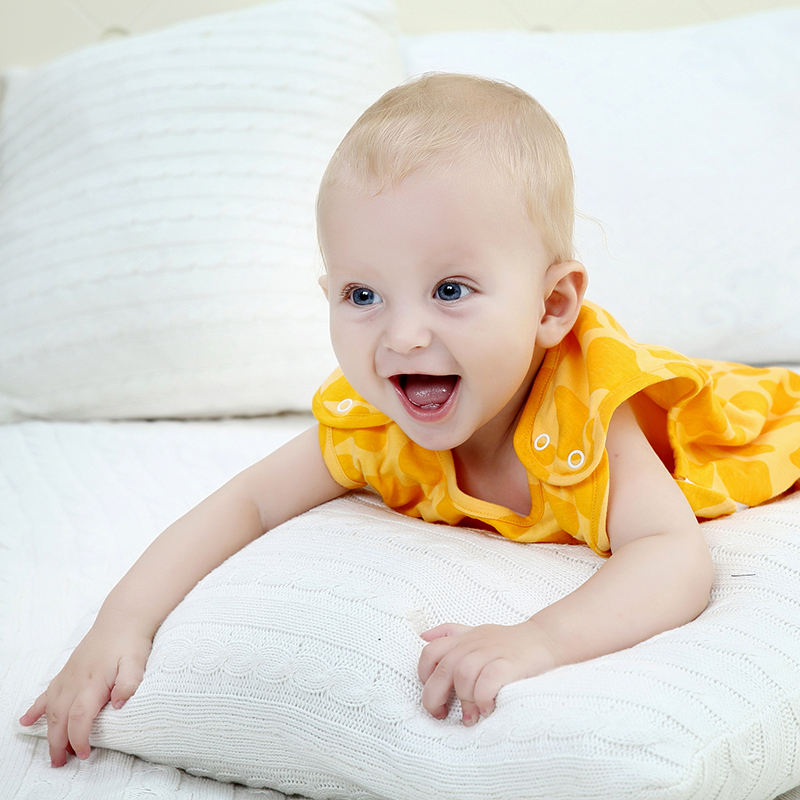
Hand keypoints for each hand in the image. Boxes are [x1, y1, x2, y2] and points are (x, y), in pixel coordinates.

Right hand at [19, 619, 151, 765]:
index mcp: (93, 682)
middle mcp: (75, 681)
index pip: (79, 717)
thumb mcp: (136, 662)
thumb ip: (129, 683)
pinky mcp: (66, 672)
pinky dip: (36, 709)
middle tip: (62, 762)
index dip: (79, 738)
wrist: (122, 619)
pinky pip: (47, 693)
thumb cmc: (130, 642)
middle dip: (59, 743)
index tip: (84, 753)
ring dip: (49, 732)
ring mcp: (68, 676)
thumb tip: (120, 703)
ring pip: (52, 709)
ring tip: (53, 752)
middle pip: (60, 718)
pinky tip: (26, 721)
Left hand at [417, 621, 558, 724]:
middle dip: (436, 696)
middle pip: (443, 669)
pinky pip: (487, 681)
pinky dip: (483, 698)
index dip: (424, 675)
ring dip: (463, 701)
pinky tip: (487, 709)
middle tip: (442, 714)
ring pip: (462, 675)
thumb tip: (422, 635)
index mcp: (462, 638)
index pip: (430, 652)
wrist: (545, 638)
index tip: (433, 693)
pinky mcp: (509, 663)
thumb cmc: (508, 641)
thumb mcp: (476, 631)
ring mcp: (491, 652)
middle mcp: (473, 644)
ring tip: (471, 717)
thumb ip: (450, 633)